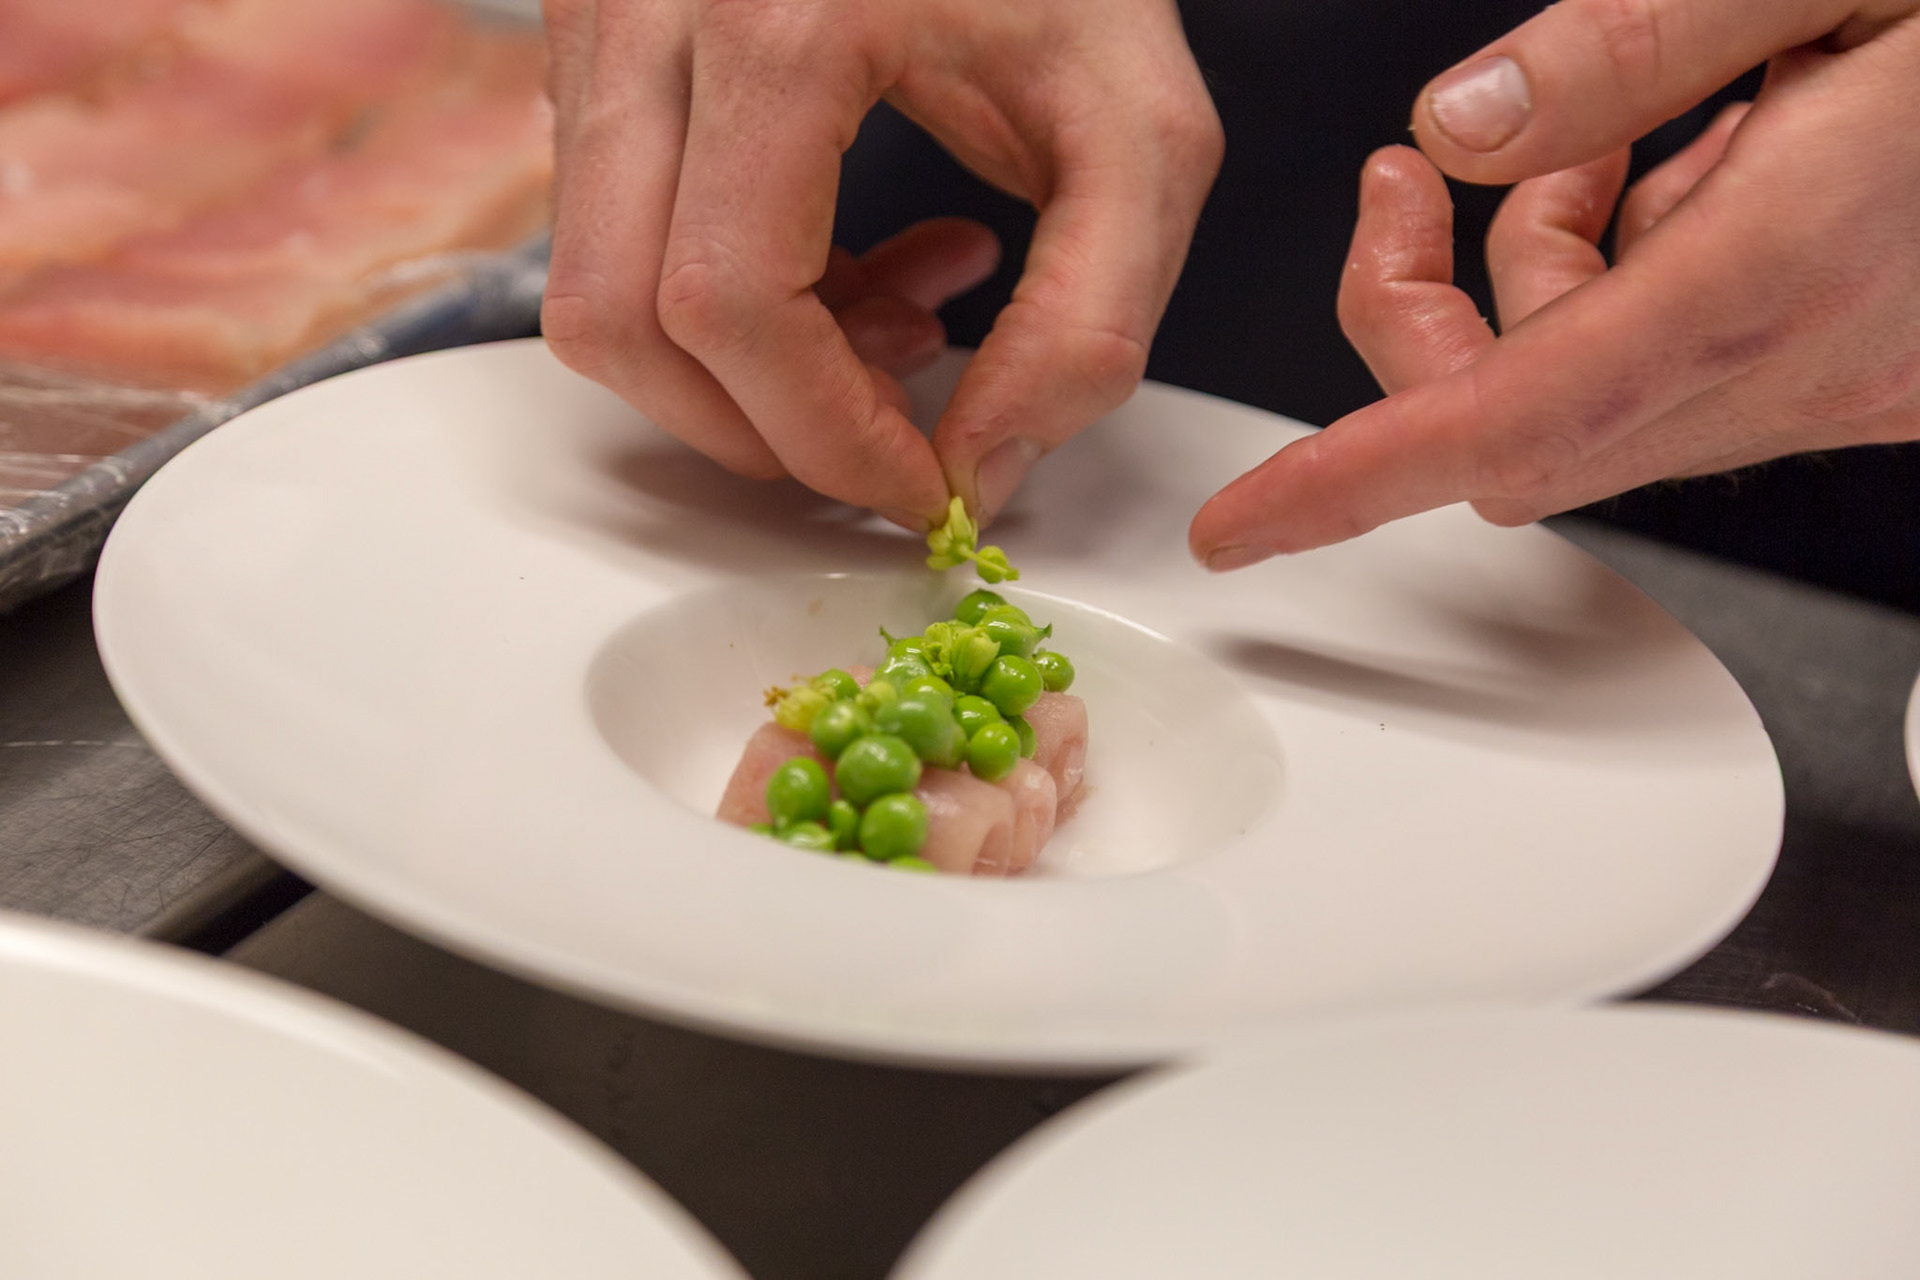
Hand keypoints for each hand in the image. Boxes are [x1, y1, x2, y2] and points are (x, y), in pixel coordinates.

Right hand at [542, 0, 1220, 527]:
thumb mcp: (1140, 133)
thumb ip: (1087, 323)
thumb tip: (979, 466)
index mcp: (781, 19)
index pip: (732, 309)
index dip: (826, 439)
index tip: (916, 485)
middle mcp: (651, 7)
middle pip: (624, 318)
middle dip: (761, 426)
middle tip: (893, 423)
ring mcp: (600, 17)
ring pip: (597, 286)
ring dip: (740, 366)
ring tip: (894, 312)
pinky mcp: (596, 38)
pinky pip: (613, 227)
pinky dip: (722, 296)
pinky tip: (846, 257)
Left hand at [1190, 0, 1919, 569]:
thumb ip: (1631, 45)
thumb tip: (1461, 127)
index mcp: (1774, 268)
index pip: (1498, 425)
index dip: (1350, 485)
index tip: (1250, 530)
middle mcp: (1808, 358)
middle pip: (1519, 425)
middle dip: (1419, 324)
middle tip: (1405, 182)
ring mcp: (1852, 377)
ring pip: (1601, 393)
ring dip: (1536, 280)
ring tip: (1601, 121)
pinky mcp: (1882, 362)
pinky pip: (1696, 360)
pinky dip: (1637, 277)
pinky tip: (1704, 155)